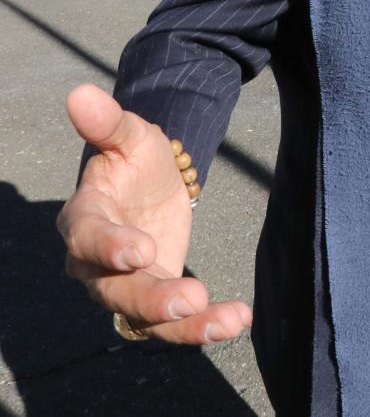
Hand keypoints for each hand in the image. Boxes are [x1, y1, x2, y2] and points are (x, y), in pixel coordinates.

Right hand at [57, 84, 251, 342]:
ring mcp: (123, 286)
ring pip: (145, 317)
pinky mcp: (153, 300)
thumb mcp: (130, 134)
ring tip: (229, 320)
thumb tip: (80, 92)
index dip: (110, 247)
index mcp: (84, 218)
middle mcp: (96, 263)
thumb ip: (109, 122)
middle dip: (152, 298)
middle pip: (116, 289)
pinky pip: (171, 324)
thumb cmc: (135, 157)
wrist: (153, 180)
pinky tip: (239, 319)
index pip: (88, 238)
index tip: (142, 250)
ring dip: (185, 324)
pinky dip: (203, 327)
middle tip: (190, 298)